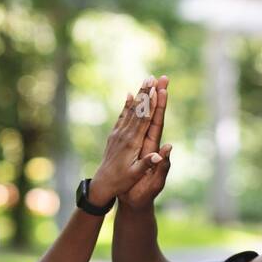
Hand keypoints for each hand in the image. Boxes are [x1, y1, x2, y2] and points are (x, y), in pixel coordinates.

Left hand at [87, 77, 165, 205]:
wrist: (102, 185)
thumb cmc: (122, 182)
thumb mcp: (135, 175)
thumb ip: (147, 164)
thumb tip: (159, 155)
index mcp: (132, 143)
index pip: (144, 120)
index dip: (150, 104)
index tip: (156, 90)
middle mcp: (125, 135)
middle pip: (138, 110)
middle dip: (146, 93)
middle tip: (153, 77)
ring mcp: (118, 134)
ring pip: (131, 110)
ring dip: (139, 95)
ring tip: (145, 80)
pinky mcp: (114, 135)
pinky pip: (122, 117)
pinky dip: (126, 105)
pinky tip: (129, 95)